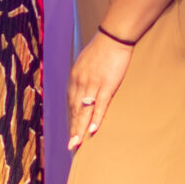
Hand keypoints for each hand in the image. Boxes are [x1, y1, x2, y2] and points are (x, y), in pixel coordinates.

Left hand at [67, 33, 132, 148]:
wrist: (113, 37)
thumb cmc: (102, 48)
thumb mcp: (85, 62)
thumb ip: (82, 75)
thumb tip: (82, 85)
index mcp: (75, 78)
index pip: (71, 103)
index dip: (72, 118)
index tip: (71, 131)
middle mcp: (80, 83)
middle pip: (75, 111)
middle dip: (73, 129)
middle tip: (71, 147)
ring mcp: (93, 85)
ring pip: (85, 111)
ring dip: (81, 129)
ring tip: (77, 144)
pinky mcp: (107, 85)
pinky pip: (100, 105)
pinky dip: (96, 119)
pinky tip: (92, 131)